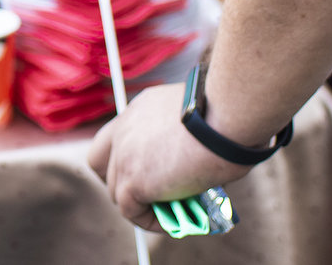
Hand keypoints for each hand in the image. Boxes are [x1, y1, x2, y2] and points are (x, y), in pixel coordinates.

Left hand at [87, 83, 251, 230]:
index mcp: (138, 111)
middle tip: (155, 197)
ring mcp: (124, 156)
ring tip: (173, 212)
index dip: (122, 161)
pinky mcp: (133, 180)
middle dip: (127, 185)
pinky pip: (131, 211)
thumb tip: (193, 170)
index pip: (112, 140)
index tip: (146, 174)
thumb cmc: (226, 117)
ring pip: (117, 191)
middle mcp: (123, 130)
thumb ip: (181, 143)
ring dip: (143, 205)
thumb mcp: (195, 124)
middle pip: (105, 166)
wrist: (224, 117)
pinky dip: (149, 220)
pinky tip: (173, 221)